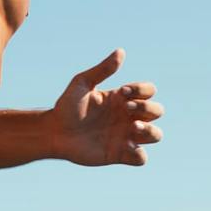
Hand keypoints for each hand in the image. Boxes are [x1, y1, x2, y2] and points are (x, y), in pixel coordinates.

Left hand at [51, 49, 163, 166]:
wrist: (53, 132)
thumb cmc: (66, 106)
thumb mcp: (82, 83)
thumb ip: (102, 70)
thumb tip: (120, 52)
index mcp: (122, 99)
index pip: (148, 92)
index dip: (142, 90)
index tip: (122, 91)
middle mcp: (127, 118)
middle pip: (157, 112)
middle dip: (148, 108)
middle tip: (126, 108)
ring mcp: (125, 136)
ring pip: (155, 135)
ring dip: (150, 130)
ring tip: (134, 127)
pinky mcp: (119, 155)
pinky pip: (141, 158)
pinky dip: (139, 154)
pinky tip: (126, 146)